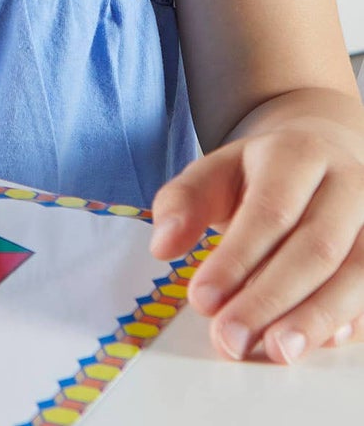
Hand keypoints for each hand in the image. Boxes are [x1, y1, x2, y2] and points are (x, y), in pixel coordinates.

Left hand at [149, 121, 363, 362]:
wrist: (322, 156)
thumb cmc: (259, 174)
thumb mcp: (214, 172)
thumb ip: (182, 203)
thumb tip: (163, 246)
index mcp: (297, 155)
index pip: (269, 211)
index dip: (237, 259)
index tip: (201, 299)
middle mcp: (349, 185)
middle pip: (316, 249)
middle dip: (270, 299)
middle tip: (231, 337)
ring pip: (357, 275)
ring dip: (314, 319)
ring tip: (274, 351)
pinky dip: (347, 322)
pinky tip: (315, 344)